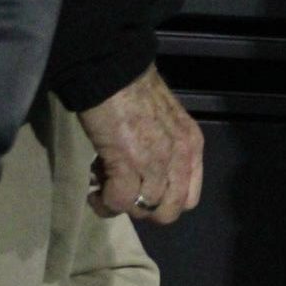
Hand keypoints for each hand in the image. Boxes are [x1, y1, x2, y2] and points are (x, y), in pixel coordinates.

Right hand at [80, 64, 202, 224]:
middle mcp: (180, 157)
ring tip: (103, 183)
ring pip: (142, 210)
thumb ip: (167, 150)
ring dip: (120, 203)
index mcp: (192, 145)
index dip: (164, 202)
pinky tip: (93, 189)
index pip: (190, 198)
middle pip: (168, 211)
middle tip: (123, 190)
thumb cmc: (137, 93)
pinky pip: (118, 202)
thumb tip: (147, 179)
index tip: (144, 191)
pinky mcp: (128, 164)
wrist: (116, 73)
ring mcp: (156, 162)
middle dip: (143, 209)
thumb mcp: (167, 124)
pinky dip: (103, 202)